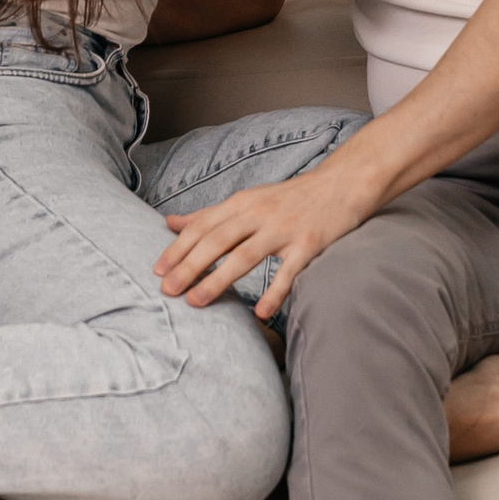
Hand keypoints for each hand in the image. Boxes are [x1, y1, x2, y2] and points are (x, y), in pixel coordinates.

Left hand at [155, 165, 372, 321]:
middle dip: (189, 266)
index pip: (202, 227)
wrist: (341, 184)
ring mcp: (285, 229)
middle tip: (167, 291)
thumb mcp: (246, 199)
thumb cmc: (288, 198)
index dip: (178, 249)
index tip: (157, 272)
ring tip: (196, 302)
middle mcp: (259, 214)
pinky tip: (260, 314)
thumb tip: (170, 222)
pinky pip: (289, 272)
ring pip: (245, 256)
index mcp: (241, 203)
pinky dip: (274, 292)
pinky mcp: (309, 245)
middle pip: (217, 241)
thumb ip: (209, 214)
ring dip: (218, 279)